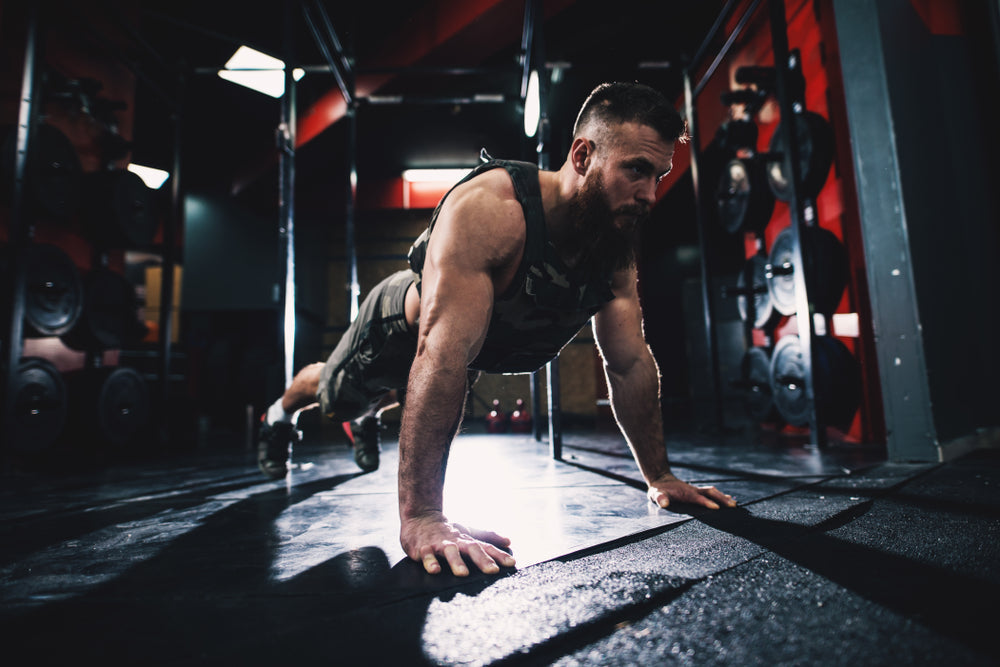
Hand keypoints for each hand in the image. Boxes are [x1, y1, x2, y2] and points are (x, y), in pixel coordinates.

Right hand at [401, 511, 515, 575]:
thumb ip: (487, 538)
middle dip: (482, 560)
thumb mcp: (468, 533)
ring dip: (456, 562)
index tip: (511, 563)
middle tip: (492, 570)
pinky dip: (430, 562)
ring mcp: (439, 544)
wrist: (421, 519)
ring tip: (463, 574)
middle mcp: (456, 542)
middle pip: (471, 549)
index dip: (499, 555)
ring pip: (449, 551)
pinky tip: (435, 570)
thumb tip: (508, 542)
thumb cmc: (448, 532)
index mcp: (467, 541)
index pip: (486, 547)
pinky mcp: (423, 548)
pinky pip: (426, 554)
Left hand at [647, 472, 735, 510]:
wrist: (661, 480)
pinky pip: (711, 494)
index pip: (698, 498)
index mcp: (685, 493)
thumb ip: (660, 498)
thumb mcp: (656, 494)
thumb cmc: (658, 490)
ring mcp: (697, 491)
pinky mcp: (698, 492)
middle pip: (710, 493)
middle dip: (721, 499)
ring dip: (723, 497)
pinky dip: (721, 496)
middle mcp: (694, 491)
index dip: (706, 502)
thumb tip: (664, 503)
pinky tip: (729, 500)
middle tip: (732, 506)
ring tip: (735, 504)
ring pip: (713, 492)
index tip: (716, 508)